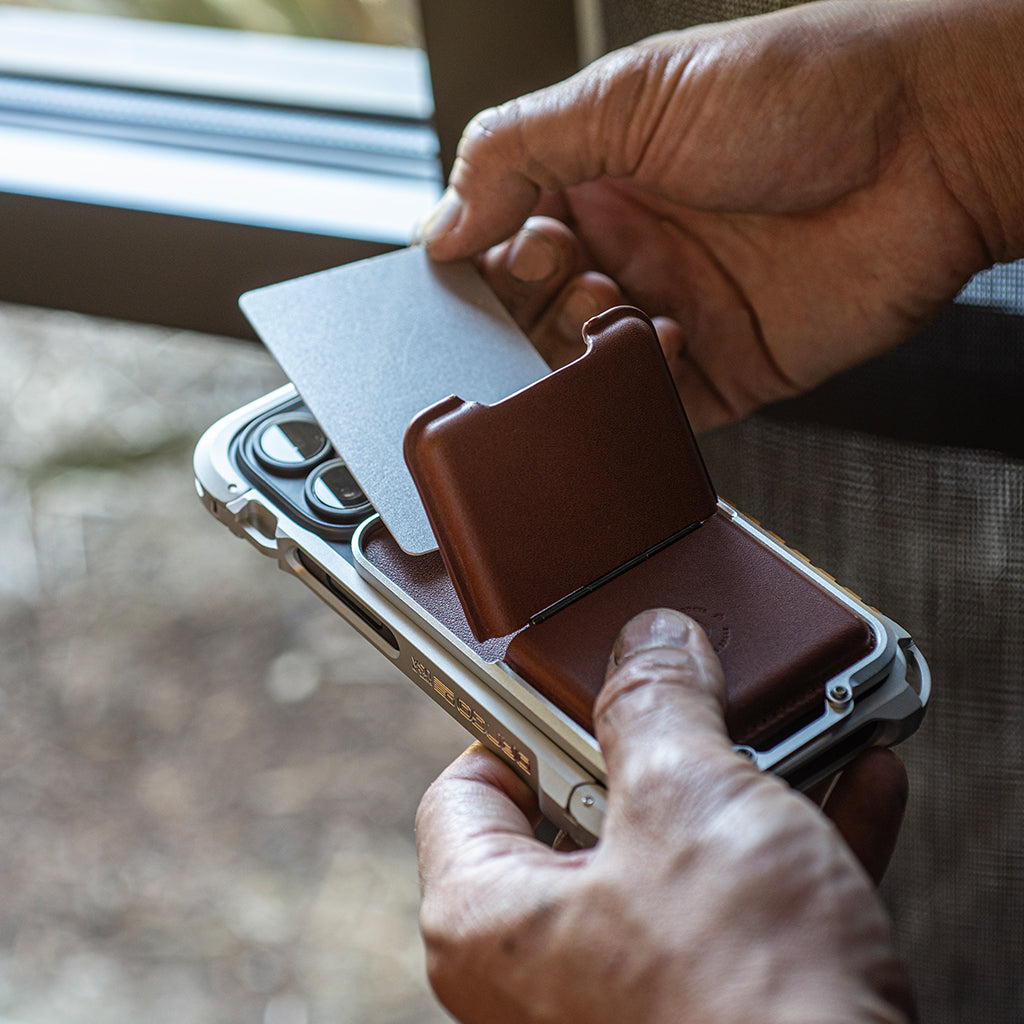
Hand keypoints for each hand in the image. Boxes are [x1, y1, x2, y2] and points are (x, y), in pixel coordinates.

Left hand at [416, 609, 914, 1023]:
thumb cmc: (740, 993)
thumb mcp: (686, 801)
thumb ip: (655, 705)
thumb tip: (650, 648)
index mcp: (489, 919)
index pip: (469, 783)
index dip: (524, 716)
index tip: (581, 675)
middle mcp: (545, 964)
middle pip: (583, 807)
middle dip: (657, 744)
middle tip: (694, 689)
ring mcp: (632, 988)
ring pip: (676, 849)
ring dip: (742, 779)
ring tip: (789, 718)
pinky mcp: (716, 1002)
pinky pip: (743, 900)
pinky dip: (792, 841)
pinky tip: (851, 782)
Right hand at [420, 0, 1023, 430]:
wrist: (933, 142)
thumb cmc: (799, 91)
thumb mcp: (631, 95)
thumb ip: (517, 153)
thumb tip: (436, 225)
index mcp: (597, 178)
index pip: (500, 238)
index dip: (483, 258)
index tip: (495, 254)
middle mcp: (631, 247)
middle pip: (531, 313)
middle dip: (528, 306)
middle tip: (564, 273)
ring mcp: (673, 310)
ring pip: (580, 367)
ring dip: (577, 345)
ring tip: (610, 304)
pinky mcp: (723, 368)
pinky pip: (652, 409)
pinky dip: (635, 392)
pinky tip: (661, 340)